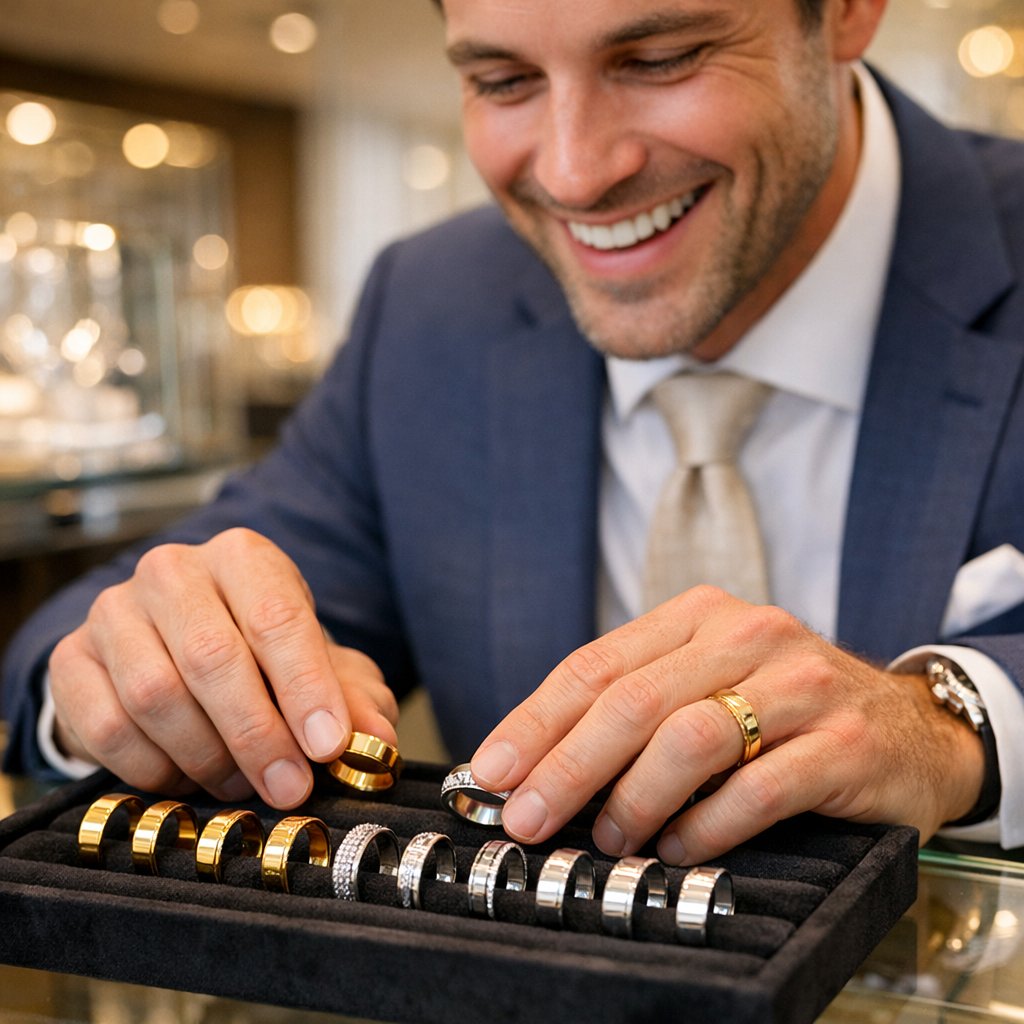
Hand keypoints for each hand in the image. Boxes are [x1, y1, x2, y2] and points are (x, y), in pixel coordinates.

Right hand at [48, 528, 398, 807]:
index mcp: (243, 557)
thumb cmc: (257, 654)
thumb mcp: (314, 665)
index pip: (277, 617)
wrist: (172, 647)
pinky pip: (106, 726)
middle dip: (259, 734)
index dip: (305, 687)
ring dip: (206, 755)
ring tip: (241, 783)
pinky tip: (185, 776)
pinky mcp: (71, 658)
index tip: (328, 746)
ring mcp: (114, 611)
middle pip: (213, 657)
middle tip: (289, 787)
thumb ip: (351, 699)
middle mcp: (173, 571)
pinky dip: (152, 767)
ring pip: (156, 695)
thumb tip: (376, 743)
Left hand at [470, 586, 984, 863]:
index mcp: (700, 616)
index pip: (597, 664)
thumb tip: (540, 769)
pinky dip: (707, 827)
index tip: (493, 771)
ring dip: (635, 799)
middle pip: (633, 700)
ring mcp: (801, 686)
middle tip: (528, 818)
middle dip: (567, 766)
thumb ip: (635, 711)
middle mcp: (748, 636)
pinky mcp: (845, 744)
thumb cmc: (783, 709)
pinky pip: (759, 789)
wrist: (910, 726)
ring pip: (691, 738)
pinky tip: (679, 848)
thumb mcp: (707, 684)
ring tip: (611, 838)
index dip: (536, 721)